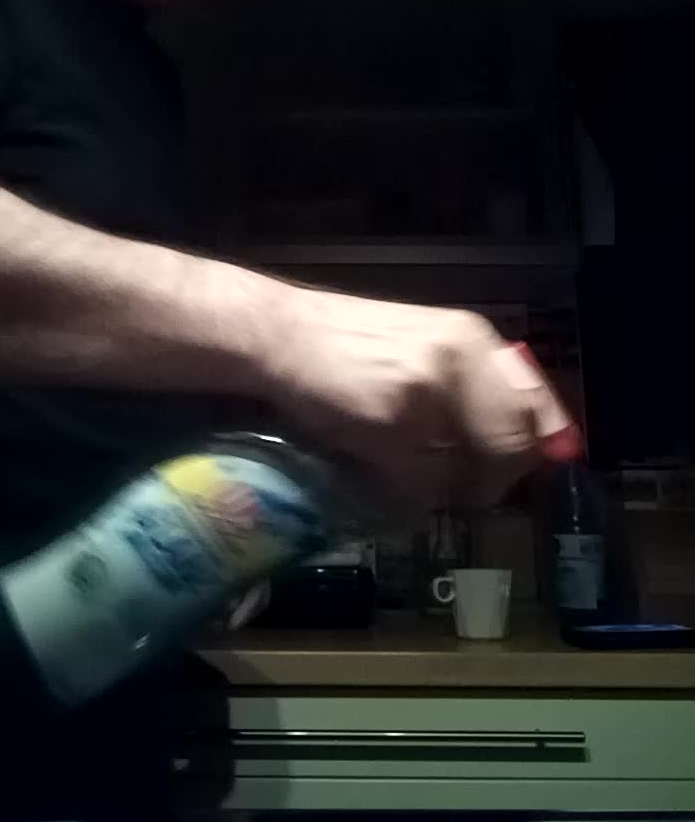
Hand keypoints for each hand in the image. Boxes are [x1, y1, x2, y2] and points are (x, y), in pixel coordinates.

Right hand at [267, 286, 563, 506]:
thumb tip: (530, 436)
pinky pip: (420, 482)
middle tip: (466, 486)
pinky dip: (402, 487)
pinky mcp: (393, 421)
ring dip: (438, 484)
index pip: (534, 405)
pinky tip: (376, 459)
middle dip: (490, 477)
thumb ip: (473, 385)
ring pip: (463, 473)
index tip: (534, 469)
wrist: (282, 335)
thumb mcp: (423, 346)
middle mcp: (461, 359)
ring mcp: (429, 390)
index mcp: (473, 338)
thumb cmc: (349, 346)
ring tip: (401, 460)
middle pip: (510, 447)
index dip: (539, 444)